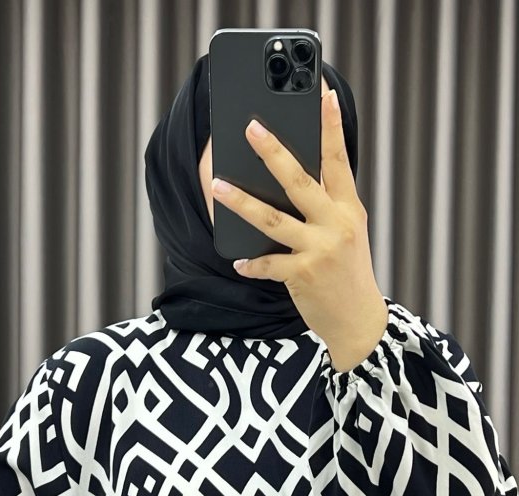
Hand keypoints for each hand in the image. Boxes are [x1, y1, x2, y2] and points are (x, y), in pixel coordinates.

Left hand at [210, 87, 388, 370]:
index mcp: (349, 208)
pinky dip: (251, 263)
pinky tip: (237, 260)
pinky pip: (268, 264)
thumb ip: (325, 207)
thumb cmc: (346, 272)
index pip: (339, 159)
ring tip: (218, 186)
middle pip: (300, 180)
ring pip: (274, 219)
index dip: (330, 126)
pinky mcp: (303, 274)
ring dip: (242, 202)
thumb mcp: (347, 233)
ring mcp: (320, 248)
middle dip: (274, 152)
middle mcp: (336, 223)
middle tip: (250, 127)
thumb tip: (288, 180)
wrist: (359, 320)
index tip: (321, 93)